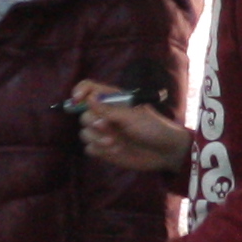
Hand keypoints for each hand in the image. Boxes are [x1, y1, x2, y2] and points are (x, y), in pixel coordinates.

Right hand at [73, 93, 190, 175]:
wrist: (165, 152)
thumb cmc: (153, 128)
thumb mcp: (132, 116)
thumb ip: (109, 109)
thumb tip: (88, 98)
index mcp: (113, 100)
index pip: (89, 89)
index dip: (80, 92)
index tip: (77, 100)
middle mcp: (105, 115)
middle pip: (83, 113)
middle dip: (92, 121)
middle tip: (105, 126)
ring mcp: (104, 132)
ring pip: (84, 133)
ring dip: (96, 138)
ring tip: (114, 143)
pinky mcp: (104, 149)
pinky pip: (89, 148)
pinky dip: (99, 150)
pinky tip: (115, 151)